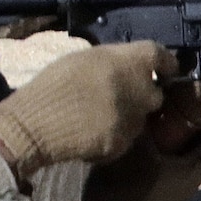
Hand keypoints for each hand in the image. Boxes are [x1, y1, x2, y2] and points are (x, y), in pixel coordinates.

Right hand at [0, 41, 173, 175]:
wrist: (36, 123)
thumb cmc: (53, 83)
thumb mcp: (84, 58)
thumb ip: (112, 61)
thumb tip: (125, 66)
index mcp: (128, 62)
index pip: (160, 56)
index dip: (165, 62)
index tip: (165, 67)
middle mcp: (138, 90)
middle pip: (156, 92)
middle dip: (144, 93)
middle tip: (123, 93)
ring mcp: (132, 120)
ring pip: (141, 117)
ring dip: (129, 114)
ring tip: (100, 114)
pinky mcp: (123, 144)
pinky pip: (126, 137)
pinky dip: (115, 134)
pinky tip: (93, 131)